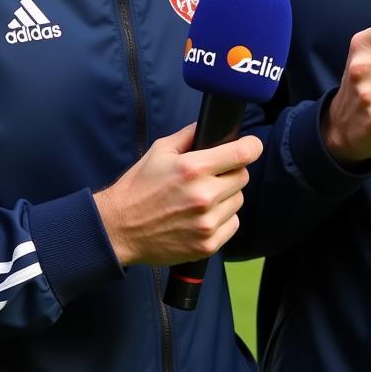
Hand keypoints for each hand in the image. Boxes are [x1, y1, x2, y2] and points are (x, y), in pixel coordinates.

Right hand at [93, 124, 261, 266]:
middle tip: (212, 176)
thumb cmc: (138, 187)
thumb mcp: (160, 150)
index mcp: (193, 168)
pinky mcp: (207, 245)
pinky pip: (233, 224)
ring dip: (226, 197)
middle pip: (242, 176)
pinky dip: (223, 219)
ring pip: (238, 201)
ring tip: (202, 198)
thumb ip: (189, 134)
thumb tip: (212, 125)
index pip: (242, 153)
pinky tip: (202, 216)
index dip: (251, 146)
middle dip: (231, 172)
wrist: (119, 228)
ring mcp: (206, 223)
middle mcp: (203, 196)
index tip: (250, 146)